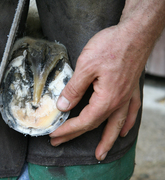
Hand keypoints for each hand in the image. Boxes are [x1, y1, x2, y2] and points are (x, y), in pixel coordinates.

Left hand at [49, 25, 144, 160]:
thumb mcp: (85, 66)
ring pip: (116, 125)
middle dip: (76, 135)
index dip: (67, 130)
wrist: (134, 33)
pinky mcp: (131, 89)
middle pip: (95, 125)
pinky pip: (131, 113)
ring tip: (100, 154)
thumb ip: (74, 88)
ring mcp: (127, 97)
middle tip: (60, 143)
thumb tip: (63, 105)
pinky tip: (125, 131)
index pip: (83, 121)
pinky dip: (128, 124)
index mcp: (106, 99)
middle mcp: (118, 102)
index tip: (53, 135)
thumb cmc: (111, 46)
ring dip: (107, 140)